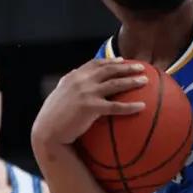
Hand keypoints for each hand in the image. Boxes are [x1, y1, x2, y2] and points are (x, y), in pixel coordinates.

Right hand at [32, 59, 147, 145]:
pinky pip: (116, 106)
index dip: (110, 61)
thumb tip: (75, 76)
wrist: (47, 131)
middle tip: (141, 67)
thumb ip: (68, 84)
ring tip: (145, 81)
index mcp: (74, 76)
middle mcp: (81, 81)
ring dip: (132, 81)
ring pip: (115, 84)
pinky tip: (142, 106)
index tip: (122, 60)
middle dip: (127, 67)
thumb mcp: (59, 94)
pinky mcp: (91, 107)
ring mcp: (86, 93)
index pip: (95, 64)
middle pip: (109, 70)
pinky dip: (130, 106)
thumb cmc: (52, 116)